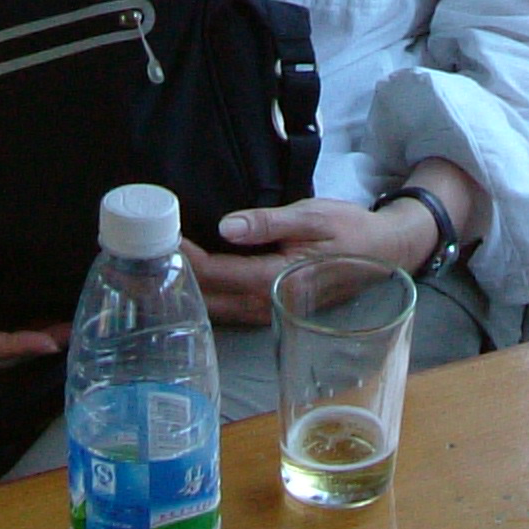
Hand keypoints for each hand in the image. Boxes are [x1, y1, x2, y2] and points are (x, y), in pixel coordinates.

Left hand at [182, 197, 438, 326]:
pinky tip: (190, 280)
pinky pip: (229, 309)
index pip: (217, 273)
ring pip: (217, 309)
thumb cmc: (350, 230)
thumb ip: (268, 223)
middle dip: (175, 279)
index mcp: (276, 280)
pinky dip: (206, 296)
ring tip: (158, 267)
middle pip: (209, 298)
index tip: (161, 237)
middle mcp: (268, 304)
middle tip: (142, 256)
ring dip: (187, 290)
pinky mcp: (273, 310)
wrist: (386, 253)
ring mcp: (271, 312)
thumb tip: (226, 227)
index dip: (185, 257)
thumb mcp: (312, 215)